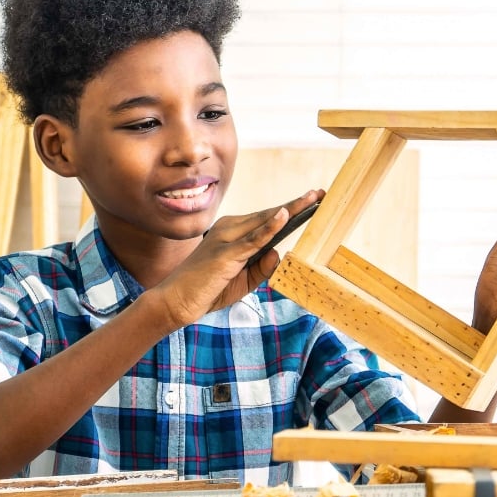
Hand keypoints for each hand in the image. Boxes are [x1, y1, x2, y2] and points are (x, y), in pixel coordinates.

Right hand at [154, 189, 325, 328]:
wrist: (175, 301)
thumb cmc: (207, 290)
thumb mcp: (243, 281)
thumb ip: (261, 267)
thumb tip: (278, 252)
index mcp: (232, 232)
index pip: (265, 218)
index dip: (289, 210)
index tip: (311, 201)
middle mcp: (229, 229)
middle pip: (269, 214)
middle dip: (296, 204)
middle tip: (320, 194)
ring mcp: (227, 238)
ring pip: (264, 220)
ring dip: (290, 210)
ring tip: (313, 200)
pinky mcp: (226, 253)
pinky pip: (253, 239)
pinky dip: (270, 227)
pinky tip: (285, 216)